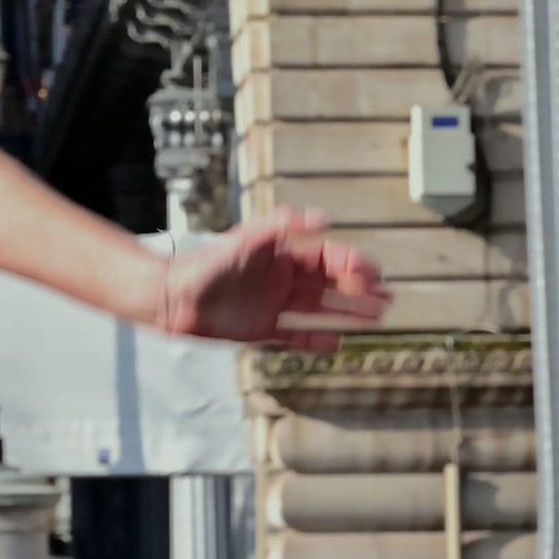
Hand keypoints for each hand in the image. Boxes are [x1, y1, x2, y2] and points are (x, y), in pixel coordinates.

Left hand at [158, 208, 388, 352]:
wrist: (171, 296)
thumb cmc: (207, 263)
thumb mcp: (247, 239)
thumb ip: (282, 226)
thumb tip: (323, 217)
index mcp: (280, 255)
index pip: (326, 259)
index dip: (350, 265)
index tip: (372, 274)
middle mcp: (280, 280)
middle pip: (329, 284)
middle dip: (359, 289)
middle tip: (387, 296)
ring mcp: (272, 305)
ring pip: (320, 309)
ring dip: (348, 312)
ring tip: (376, 317)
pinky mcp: (260, 329)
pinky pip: (295, 335)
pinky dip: (317, 339)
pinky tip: (339, 341)